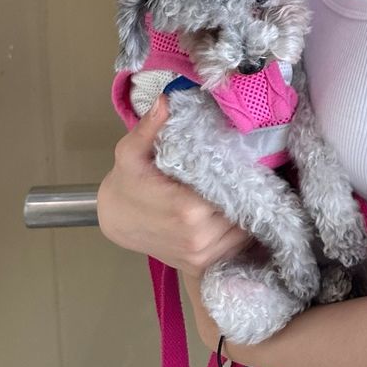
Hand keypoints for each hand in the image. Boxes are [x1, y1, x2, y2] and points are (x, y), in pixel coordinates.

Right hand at [97, 93, 254, 275]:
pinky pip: (235, 247)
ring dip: (247, 211)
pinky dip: (240, 229)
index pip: (234, 191)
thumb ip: (150, 127)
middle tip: (250, 168)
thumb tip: (165, 100)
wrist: (116, 218)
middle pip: (243, 211)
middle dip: (248, 190)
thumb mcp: (131, 151)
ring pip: (244, 231)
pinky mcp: (201, 266)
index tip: (247, 158)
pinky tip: (237, 208)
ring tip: (246, 187)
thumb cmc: (126, 182)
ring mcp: (201, 256)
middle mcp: (198, 238)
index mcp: (187, 210)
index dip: (244, 175)